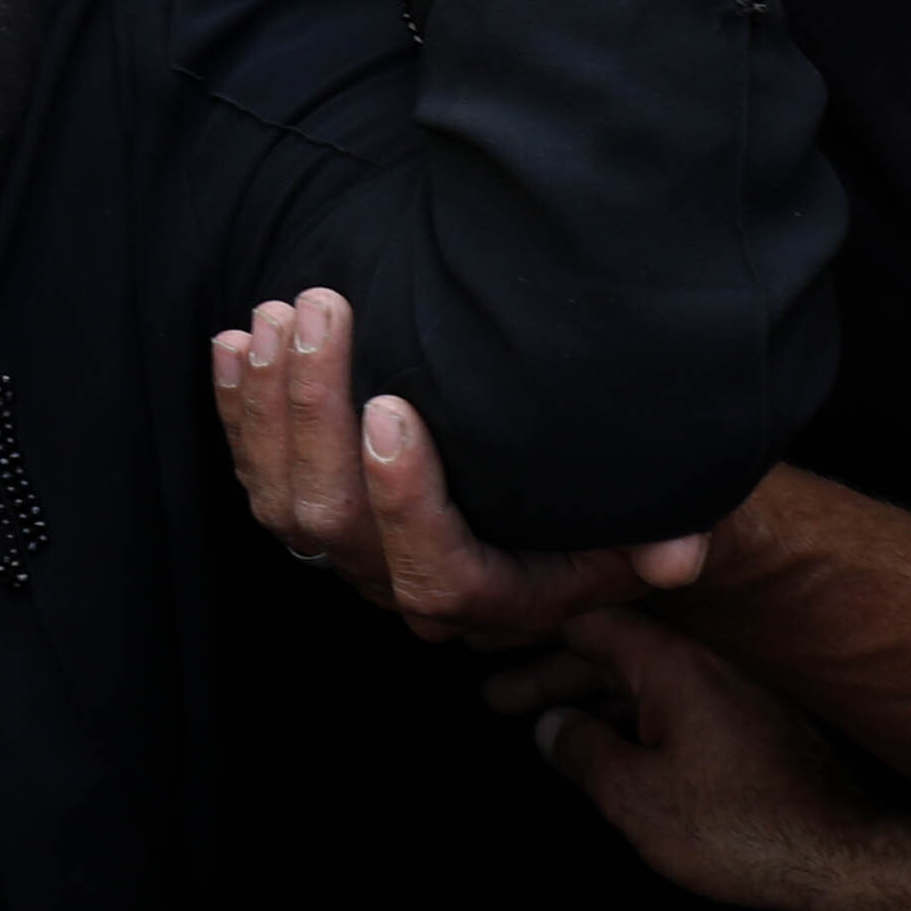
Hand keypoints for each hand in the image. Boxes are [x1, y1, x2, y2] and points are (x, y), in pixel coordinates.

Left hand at [213, 288, 707, 647]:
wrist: (576, 518)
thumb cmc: (619, 508)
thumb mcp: (663, 520)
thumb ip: (673, 534)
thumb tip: (678, 554)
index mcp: (490, 598)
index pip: (431, 570)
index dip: (402, 498)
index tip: (388, 408)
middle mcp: (407, 585)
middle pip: (333, 523)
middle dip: (315, 413)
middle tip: (321, 312)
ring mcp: (354, 552)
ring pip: (283, 503)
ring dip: (270, 406)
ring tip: (278, 315)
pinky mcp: (317, 515)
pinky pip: (258, 475)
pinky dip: (238, 412)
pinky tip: (233, 344)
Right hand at [515, 605, 876, 910]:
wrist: (842, 859)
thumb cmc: (738, 826)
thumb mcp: (635, 796)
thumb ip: (583, 752)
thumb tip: (552, 727)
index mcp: (674, 664)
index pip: (591, 622)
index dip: (536, 636)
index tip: (492, 654)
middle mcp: (708, 665)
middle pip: (615, 653)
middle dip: (554, 676)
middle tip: (495, 700)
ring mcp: (736, 697)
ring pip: (648, 684)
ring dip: (594, 702)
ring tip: (546, 730)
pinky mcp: (755, 732)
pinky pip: (678, 709)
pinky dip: (635, 721)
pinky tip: (614, 753)